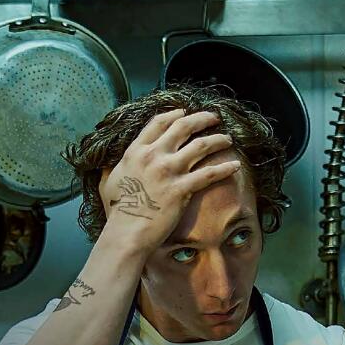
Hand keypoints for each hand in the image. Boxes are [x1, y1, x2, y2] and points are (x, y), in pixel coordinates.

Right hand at [98, 109, 240, 255]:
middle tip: (214, 118)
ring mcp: (169, 171)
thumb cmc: (119, 211)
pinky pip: (209, 174)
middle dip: (202, 119)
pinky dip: (224, 168)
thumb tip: (112, 164)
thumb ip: (114, 167)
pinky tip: (235, 165)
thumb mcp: (110, 181)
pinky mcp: (181, 189)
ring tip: (227, 139)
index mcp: (136, 151)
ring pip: (200, 146)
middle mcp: (153, 156)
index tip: (185, 112)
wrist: (127, 232)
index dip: (175, 114)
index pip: (159, 123)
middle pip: (183, 127)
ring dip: (217, 139)